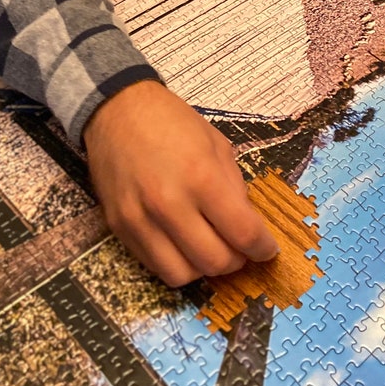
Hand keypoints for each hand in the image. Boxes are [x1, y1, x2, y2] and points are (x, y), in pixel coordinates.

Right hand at [82, 80, 278, 286]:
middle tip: (239, 249)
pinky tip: (183, 244)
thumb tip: (248, 227)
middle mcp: (169, 203)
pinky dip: (175, 262)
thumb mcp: (217, 145)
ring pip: (183, 275)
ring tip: (209, 248)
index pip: (243, 233)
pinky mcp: (120, 228)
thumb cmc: (171, 122)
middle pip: (215, 262)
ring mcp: (140, 220)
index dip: (262, 248)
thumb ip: (234, 189)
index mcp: (201, 176)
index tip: (266, 249)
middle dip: (236, 261)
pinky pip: (154, 266)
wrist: (117, 110)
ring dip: (204, 267)